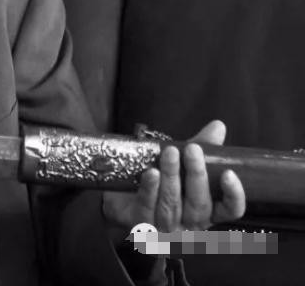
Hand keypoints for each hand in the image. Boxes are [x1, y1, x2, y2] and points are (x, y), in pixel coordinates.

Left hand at [102, 120, 245, 239]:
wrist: (121, 194)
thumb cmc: (160, 180)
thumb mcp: (181, 163)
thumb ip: (201, 147)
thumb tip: (218, 126)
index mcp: (206, 210)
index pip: (230, 210)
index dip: (233, 195)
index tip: (229, 173)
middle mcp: (189, 223)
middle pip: (198, 205)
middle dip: (197, 175)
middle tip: (193, 149)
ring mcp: (165, 227)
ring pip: (171, 204)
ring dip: (172, 177)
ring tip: (170, 152)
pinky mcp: (140, 225)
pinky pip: (147, 207)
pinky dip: (150, 189)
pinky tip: (151, 173)